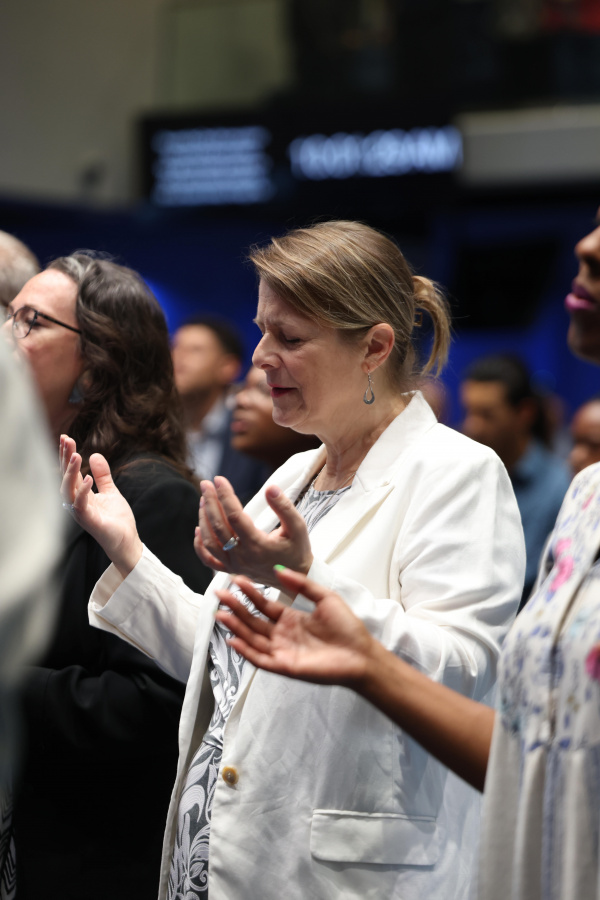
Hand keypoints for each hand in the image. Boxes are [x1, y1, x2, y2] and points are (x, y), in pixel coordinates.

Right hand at [59, 435, 142, 576]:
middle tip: (66, 439)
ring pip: (68, 490)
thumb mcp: (111, 491)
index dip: (67, 455)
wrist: (127, 541)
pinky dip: (82, 491)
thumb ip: (102, 475)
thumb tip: (94, 455)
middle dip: (65, 458)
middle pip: (65, 477)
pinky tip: (87, 478)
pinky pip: (80, 505)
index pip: (70, 472)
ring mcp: (81, 512)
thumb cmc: (116, 520)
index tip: (66, 437)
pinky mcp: (89, 521)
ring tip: (76, 455)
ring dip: (71, 472)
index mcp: (80, 495)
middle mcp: (76, 503)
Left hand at [195, 477, 312, 588]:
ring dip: (204, 519)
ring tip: (203, 500)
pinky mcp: (231, 570)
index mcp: (258, 545)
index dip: (225, 496)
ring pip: (210, 541)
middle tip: (206, 484)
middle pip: (218, 526)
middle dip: (210, 502)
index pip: (234, 516)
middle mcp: (243, 557)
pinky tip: (198, 529)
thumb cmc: (297, 550)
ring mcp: (234, 565)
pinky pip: (209, 560)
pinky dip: (199, 545)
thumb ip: (284, 507)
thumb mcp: (298, 527)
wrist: (296, 576)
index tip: (219, 479)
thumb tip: (270, 488)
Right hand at [214, 568, 374, 686]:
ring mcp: (282, 651)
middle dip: (236, 607)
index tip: (235, 579)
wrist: (361, 654)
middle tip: (220, 593)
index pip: (264, 605)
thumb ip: (302, 585)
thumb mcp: (325, 598)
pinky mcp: (285, 666)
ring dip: (236, 626)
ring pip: (252, 638)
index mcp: (291, 619)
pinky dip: (246, 650)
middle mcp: (283, 635)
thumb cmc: (347, 627)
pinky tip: (233, 639)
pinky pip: (260, 659)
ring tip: (221, 613)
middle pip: (253, 620)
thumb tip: (279, 571)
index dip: (249, 593)